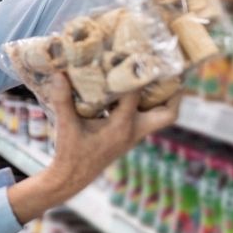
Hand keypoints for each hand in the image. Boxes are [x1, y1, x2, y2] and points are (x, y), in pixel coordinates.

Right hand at [8, 74, 180, 223]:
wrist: (73, 178)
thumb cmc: (70, 152)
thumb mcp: (66, 125)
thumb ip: (62, 100)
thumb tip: (58, 73)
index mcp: (121, 127)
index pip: (135, 96)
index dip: (135, 75)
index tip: (133, 55)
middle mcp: (134, 131)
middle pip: (168, 114)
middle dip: (173, 94)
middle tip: (170, 72)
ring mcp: (135, 136)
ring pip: (161, 117)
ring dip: (163, 98)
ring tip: (160, 75)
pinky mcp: (130, 138)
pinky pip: (149, 119)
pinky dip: (148, 105)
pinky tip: (139, 89)